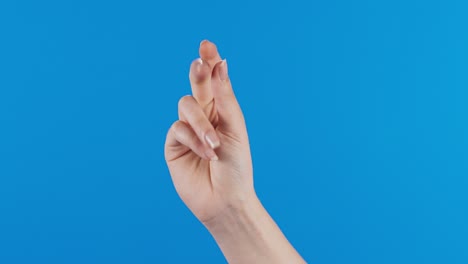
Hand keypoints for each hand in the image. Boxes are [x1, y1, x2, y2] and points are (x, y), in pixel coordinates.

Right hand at [164, 40, 253, 222]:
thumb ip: (224, 98)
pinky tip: (207, 154)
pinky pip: (178, 129)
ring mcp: (187, 130)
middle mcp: (204, 117)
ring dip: (202, 124)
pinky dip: (194, 140)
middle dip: (198, 74)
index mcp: (222, 110)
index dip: (209, 62)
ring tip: (215, 145)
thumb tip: (220, 64)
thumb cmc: (237, 166)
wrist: (225, 200)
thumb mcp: (235, 129)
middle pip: (197, 86)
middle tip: (200, 63)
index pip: (214, 81)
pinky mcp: (174, 144)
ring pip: (186, 106)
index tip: (207, 45)